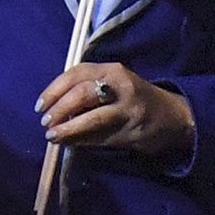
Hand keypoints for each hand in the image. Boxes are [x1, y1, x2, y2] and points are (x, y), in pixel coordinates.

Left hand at [37, 63, 191, 161]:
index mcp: (112, 70)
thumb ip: (86, 89)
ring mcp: (129, 109)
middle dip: (59, 109)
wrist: (174, 116)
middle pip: (82, 94)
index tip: (40, 105)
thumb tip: (52, 109)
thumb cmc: (134, 98)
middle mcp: (122, 85)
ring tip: (53, 136)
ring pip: (92, 118)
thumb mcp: (113, 84)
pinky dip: (82, 141)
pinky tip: (71, 144)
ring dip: (68, 129)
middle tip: (45, 123)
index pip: (76, 73)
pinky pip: (101, 137)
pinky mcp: (133, 131)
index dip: (54, 90)